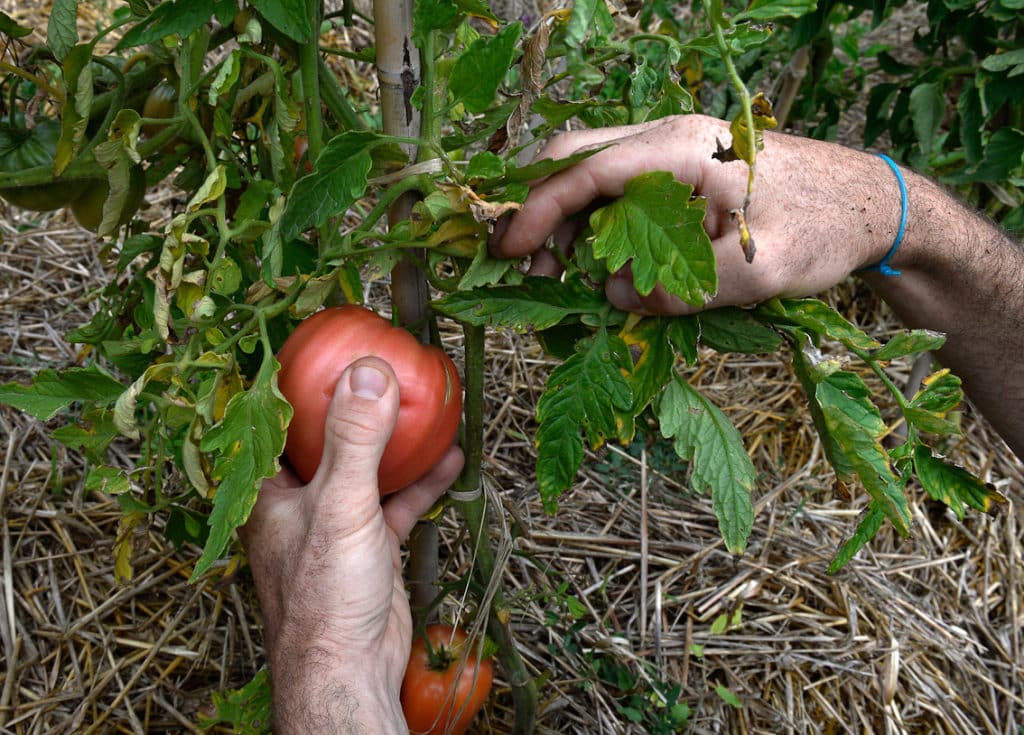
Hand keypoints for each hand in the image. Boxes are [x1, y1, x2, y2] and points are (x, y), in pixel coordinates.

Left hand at [240, 357, 463, 733]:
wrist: (350, 671)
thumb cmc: (324, 596)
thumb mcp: (341, 505)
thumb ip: (356, 439)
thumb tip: (369, 371)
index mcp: (269, 488)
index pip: (272, 418)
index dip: (291, 378)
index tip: (318, 339)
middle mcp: (297, 500)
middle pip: (324, 437)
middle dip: (352, 401)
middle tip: (379, 359)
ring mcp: (335, 522)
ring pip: (365, 466)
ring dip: (394, 438)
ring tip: (423, 400)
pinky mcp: (369, 546)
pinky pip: (396, 501)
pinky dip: (421, 481)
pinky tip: (450, 457)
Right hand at [490, 114, 900, 313]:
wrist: (871, 203)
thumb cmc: (826, 226)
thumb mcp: (764, 269)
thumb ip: (689, 287)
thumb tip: (619, 298)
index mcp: (684, 149)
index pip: (588, 170)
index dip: (540, 210)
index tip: (510, 251)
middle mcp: (671, 140)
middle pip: (577, 159)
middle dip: (540, 211)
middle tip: (524, 268)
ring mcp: (675, 154)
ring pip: (594, 177)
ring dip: (567, 224)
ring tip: (559, 277)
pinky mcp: (681, 176)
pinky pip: (621, 194)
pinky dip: (597, 227)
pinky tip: (600, 266)